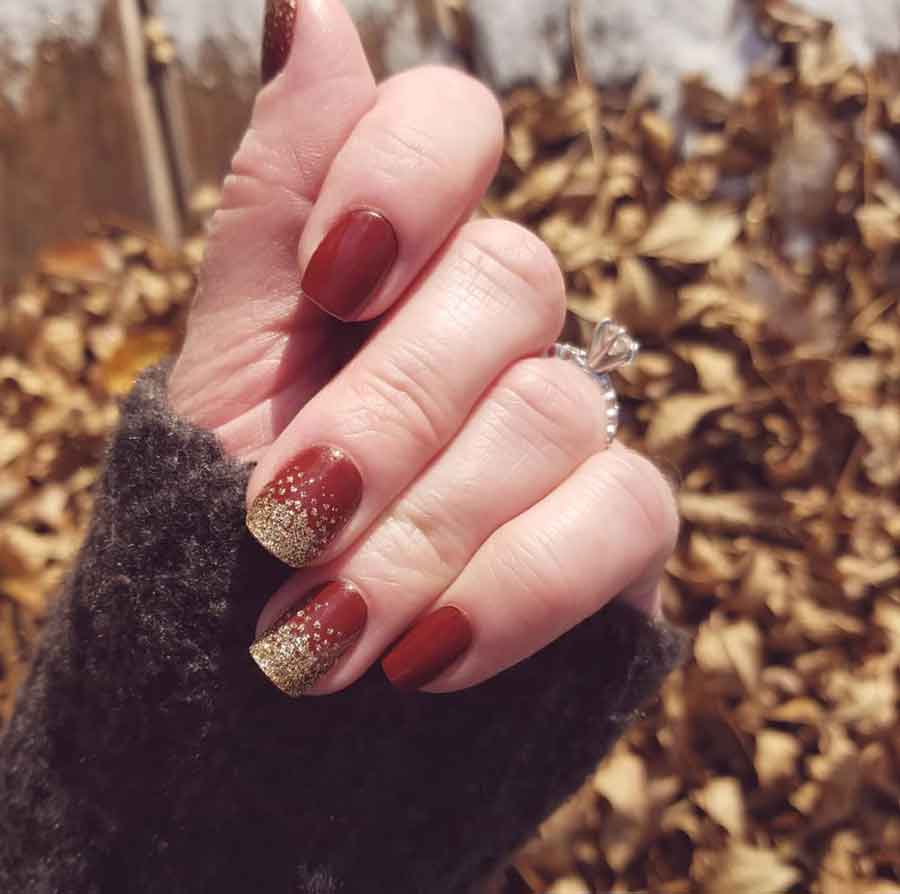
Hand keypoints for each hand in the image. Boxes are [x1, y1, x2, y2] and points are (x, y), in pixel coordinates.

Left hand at [167, 0, 677, 696]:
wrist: (270, 674)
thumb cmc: (237, 512)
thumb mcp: (229, 367)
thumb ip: (273, 212)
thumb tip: (310, 10)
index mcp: (401, 259)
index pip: (451, 127)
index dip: (403, 177)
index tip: (334, 283)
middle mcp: (500, 321)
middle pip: (511, 283)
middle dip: (386, 417)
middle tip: (284, 527)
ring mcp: (574, 416)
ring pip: (560, 412)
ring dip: (423, 534)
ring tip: (318, 637)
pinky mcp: (621, 524)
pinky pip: (625, 520)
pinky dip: (513, 592)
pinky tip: (424, 658)